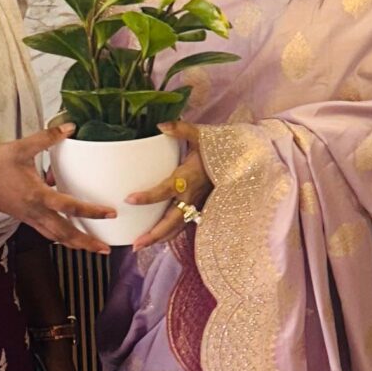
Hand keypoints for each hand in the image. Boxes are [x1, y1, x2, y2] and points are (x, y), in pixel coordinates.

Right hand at [0, 125, 117, 250]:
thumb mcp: (22, 147)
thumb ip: (47, 138)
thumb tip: (70, 127)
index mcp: (37, 195)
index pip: (69, 207)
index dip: (92, 211)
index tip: (110, 214)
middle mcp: (36, 212)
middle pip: (66, 234)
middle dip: (87, 242)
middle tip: (106, 249)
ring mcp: (30, 218)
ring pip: (57, 237)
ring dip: (76, 244)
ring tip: (93, 248)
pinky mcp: (26, 219)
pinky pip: (47, 233)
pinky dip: (62, 238)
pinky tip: (70, 237)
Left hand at [132, 125, 211, 251]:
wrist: (242, 162)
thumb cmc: (219, 149)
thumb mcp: (201, 135)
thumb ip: (181, 129)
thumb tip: (160, 125)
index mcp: (188, 178)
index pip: (165, 190)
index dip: (148, 196)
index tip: (129, 199)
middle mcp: (191, 195)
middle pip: (171, 221)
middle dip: (153, 235)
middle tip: (135, 244)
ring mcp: (196, 204)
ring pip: (177, 227)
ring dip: (160, 239)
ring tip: (140, 245)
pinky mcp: (199, 207)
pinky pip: (183, 225)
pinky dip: (169, 234)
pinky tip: (157, 238)